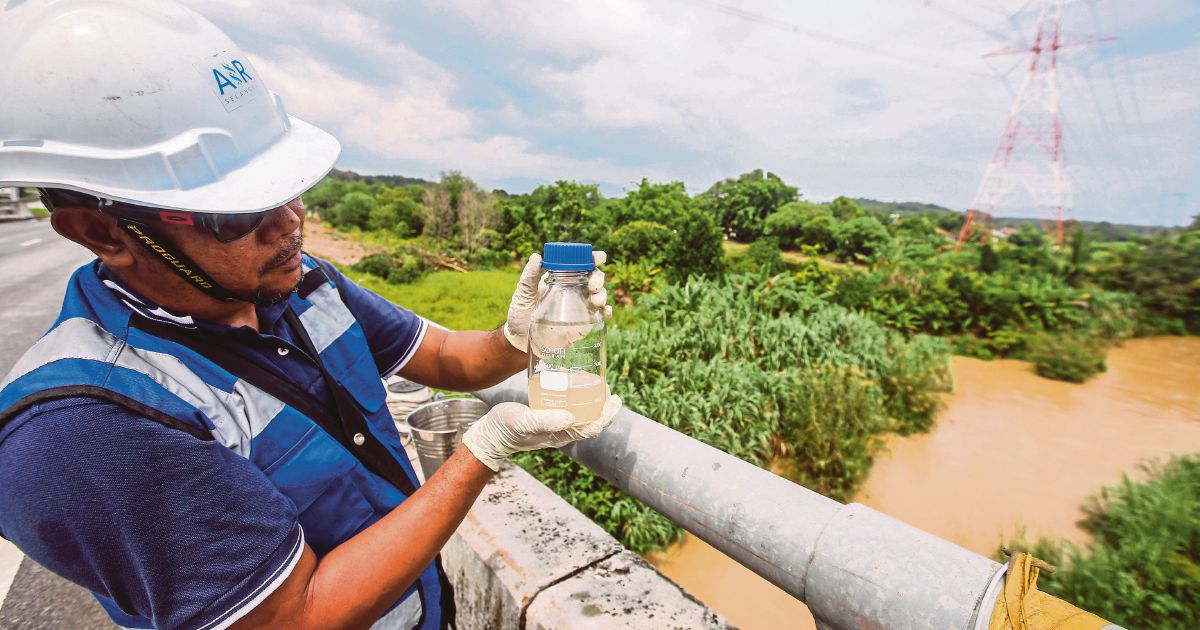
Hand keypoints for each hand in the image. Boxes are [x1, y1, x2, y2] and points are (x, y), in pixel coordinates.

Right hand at [461, 394, 622, 471]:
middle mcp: (561, 430)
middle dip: (602, 406)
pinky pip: (566, 407)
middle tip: (607, 387)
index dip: (607, 415)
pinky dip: (574, 397)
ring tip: (594, 383)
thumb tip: (572, 418)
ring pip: (579, 413)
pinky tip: (571, 383)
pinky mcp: (544, 416)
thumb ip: (546, 421)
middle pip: (590, 419)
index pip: (592, 427)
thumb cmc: (507, 429)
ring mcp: (553, 424)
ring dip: (590, 401)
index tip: (617, 399)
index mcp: (562, 434)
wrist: (489, 434)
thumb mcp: (526, 422)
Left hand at [503, 251, 611, 353]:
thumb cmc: (520, 313)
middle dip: (599, 277)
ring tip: (596, 300)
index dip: (592, 258)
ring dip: (603, 294)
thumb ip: (529, 276)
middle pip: (594, 277)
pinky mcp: (582, 322)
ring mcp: (580, 306)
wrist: (520, 340)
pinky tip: (605, 312)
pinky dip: (606, 312)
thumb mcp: (523, 293)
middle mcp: (573, 289)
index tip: (600, 257)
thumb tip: (536, 256)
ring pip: (599, 294)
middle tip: (593, 285)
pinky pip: (599, 315)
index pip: (579, 264)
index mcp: (560, 278)